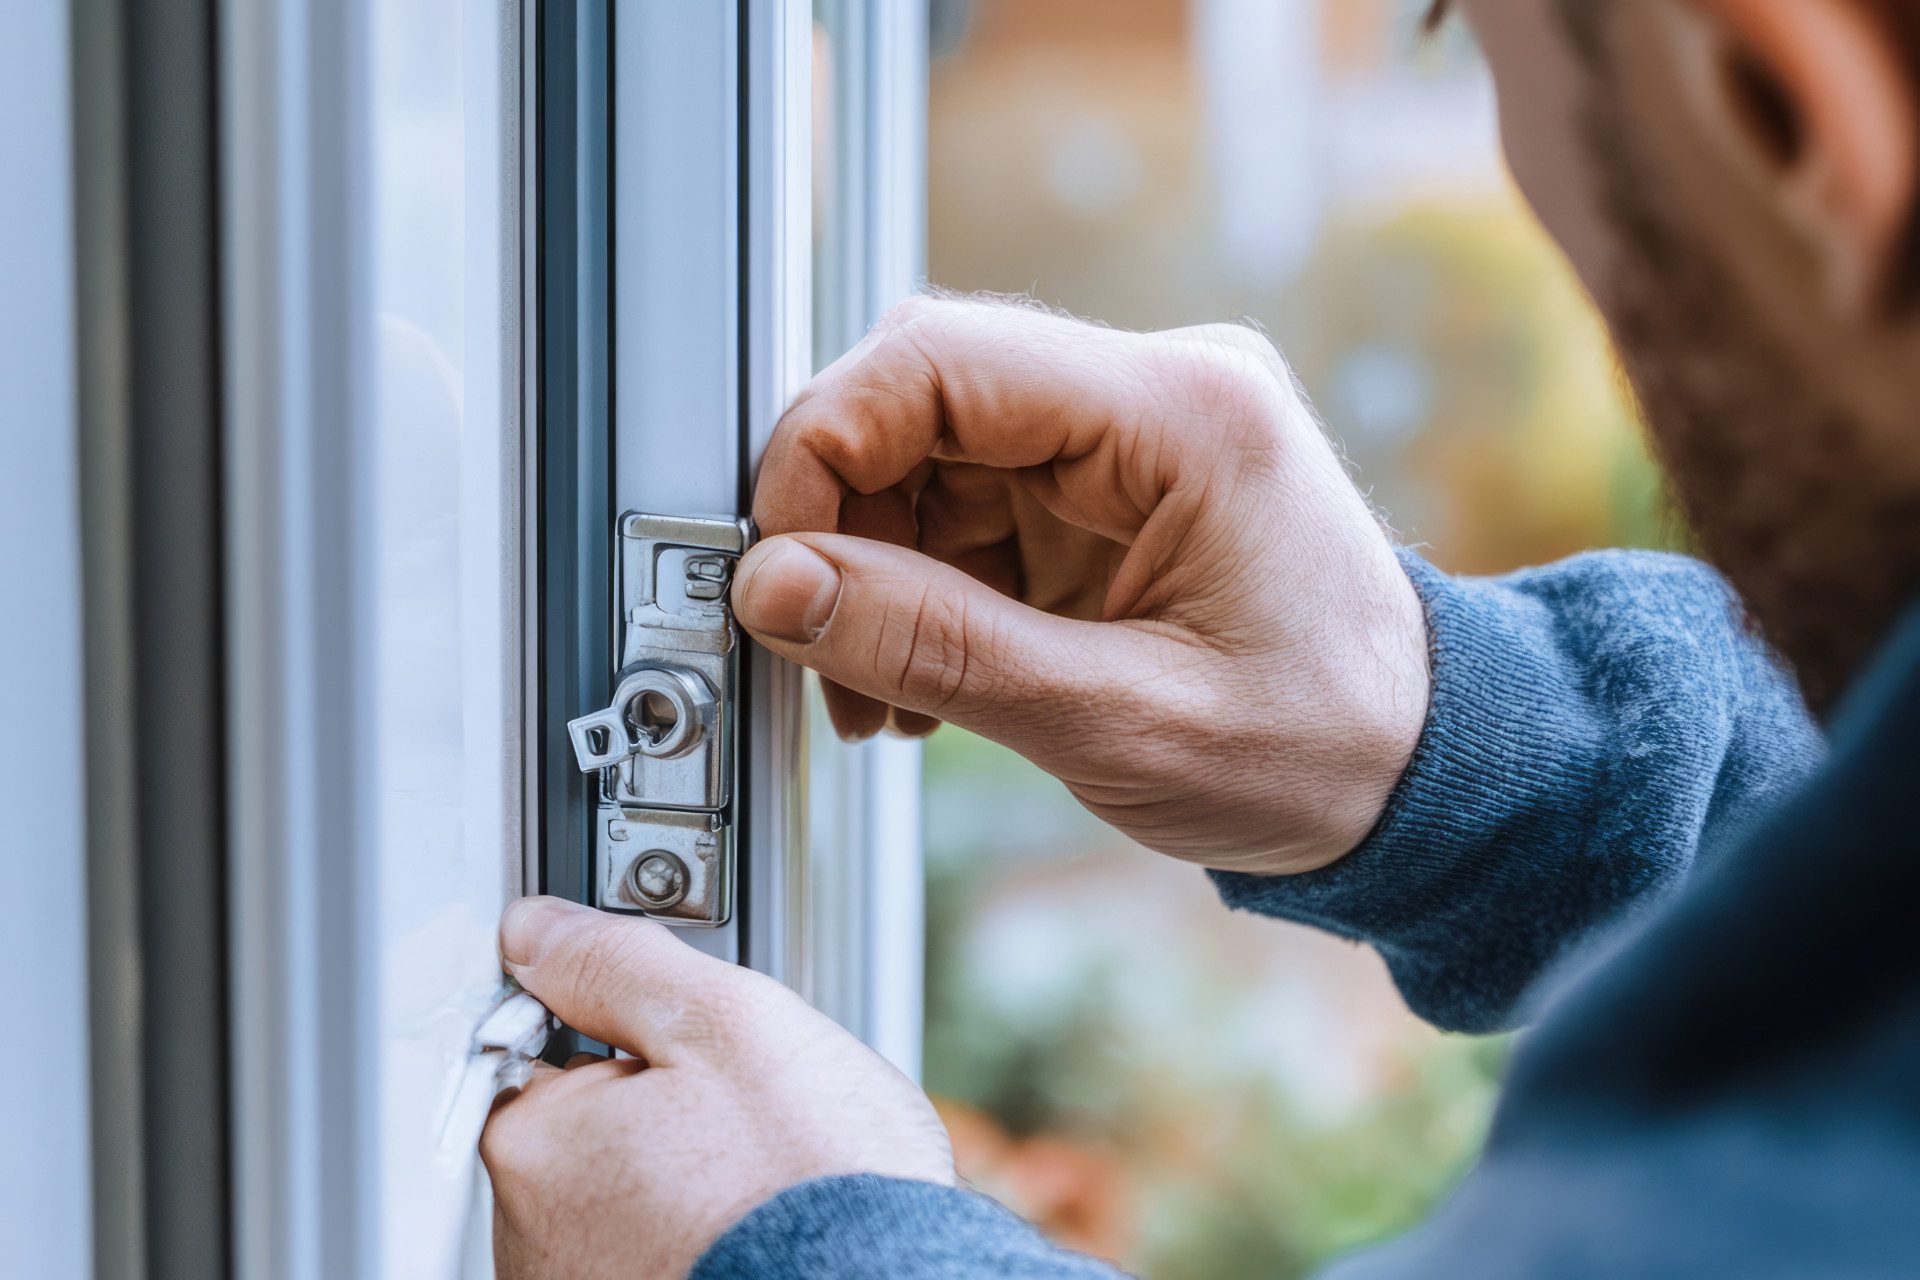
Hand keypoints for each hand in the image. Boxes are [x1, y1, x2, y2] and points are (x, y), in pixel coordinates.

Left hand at [480, 897, 953, 1278]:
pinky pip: (653, 1245)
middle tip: (743, 1111)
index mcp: (539, 1146)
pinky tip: (757, 1224)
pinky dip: (698, 1228)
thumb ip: (615, 963)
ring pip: (626, 1190)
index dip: (634, 1028)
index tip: (695, 1045)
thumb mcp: (724, 1022)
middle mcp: (533, 1236)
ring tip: (760, 1173)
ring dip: (681, 1172)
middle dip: (660, 1103)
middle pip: (589, 1126)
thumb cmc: (814, 1184)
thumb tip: (534, 929)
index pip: (548, 1046)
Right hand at [733, 296, 1428, 875]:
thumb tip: (779, 588)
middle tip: (816, 643)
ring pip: (930, 459)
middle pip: (922, 400)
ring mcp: (1132, 439)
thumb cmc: (1322, 751)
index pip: (940, 358)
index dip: (823, 445)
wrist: (1419, 778)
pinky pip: (969, 508)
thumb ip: (936, 647)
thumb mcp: (1118, 720)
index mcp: (1183, 413)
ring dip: (873, 571)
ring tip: (875, 695)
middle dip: (841, 524)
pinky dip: (920, 589)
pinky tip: (919, 677)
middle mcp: (1157, 394)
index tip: (773, 560)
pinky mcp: (1111, 491)